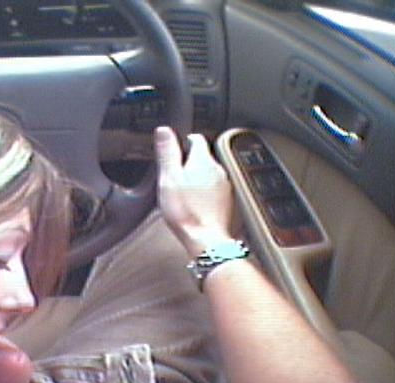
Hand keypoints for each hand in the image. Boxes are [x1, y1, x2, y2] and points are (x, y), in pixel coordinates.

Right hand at [154, 127, 232, 256]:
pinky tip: (195, 204)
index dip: (183, 141)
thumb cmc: (185, 212)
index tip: (174, 150)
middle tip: (175, 174)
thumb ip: (168, 153)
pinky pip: (216, 190)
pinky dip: (206, 193)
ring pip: (210, 174)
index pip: (196, 138)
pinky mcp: (229, 202)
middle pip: (204, 157)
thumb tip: (164, 130)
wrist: (206, 241)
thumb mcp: (169, 178)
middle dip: (190, 162)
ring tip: (184, 191)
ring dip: (199, 178)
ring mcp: (226, 186)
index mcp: (203, 160)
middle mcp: (219, 170)